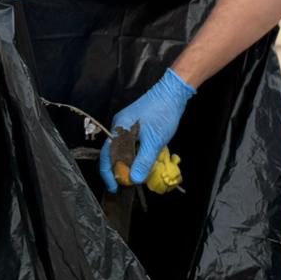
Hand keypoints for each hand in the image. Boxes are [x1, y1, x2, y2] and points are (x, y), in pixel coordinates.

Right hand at [98, 69, 194, 192]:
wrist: (173, 91)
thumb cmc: (162, 113)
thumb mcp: (154, 141)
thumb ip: (143, 161)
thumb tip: (134, 179)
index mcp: (118, 129)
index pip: (106, 156)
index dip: (109, 174)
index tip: (115, 188)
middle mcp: (119, 127)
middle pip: (113, 154)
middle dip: (119, 171)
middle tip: (128, 184)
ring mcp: (127, 125)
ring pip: (123, 150)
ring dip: (129, 163)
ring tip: (136, 176)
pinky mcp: (136, 125)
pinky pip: (131, 144)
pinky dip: (136, 155)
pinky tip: (144, 161)